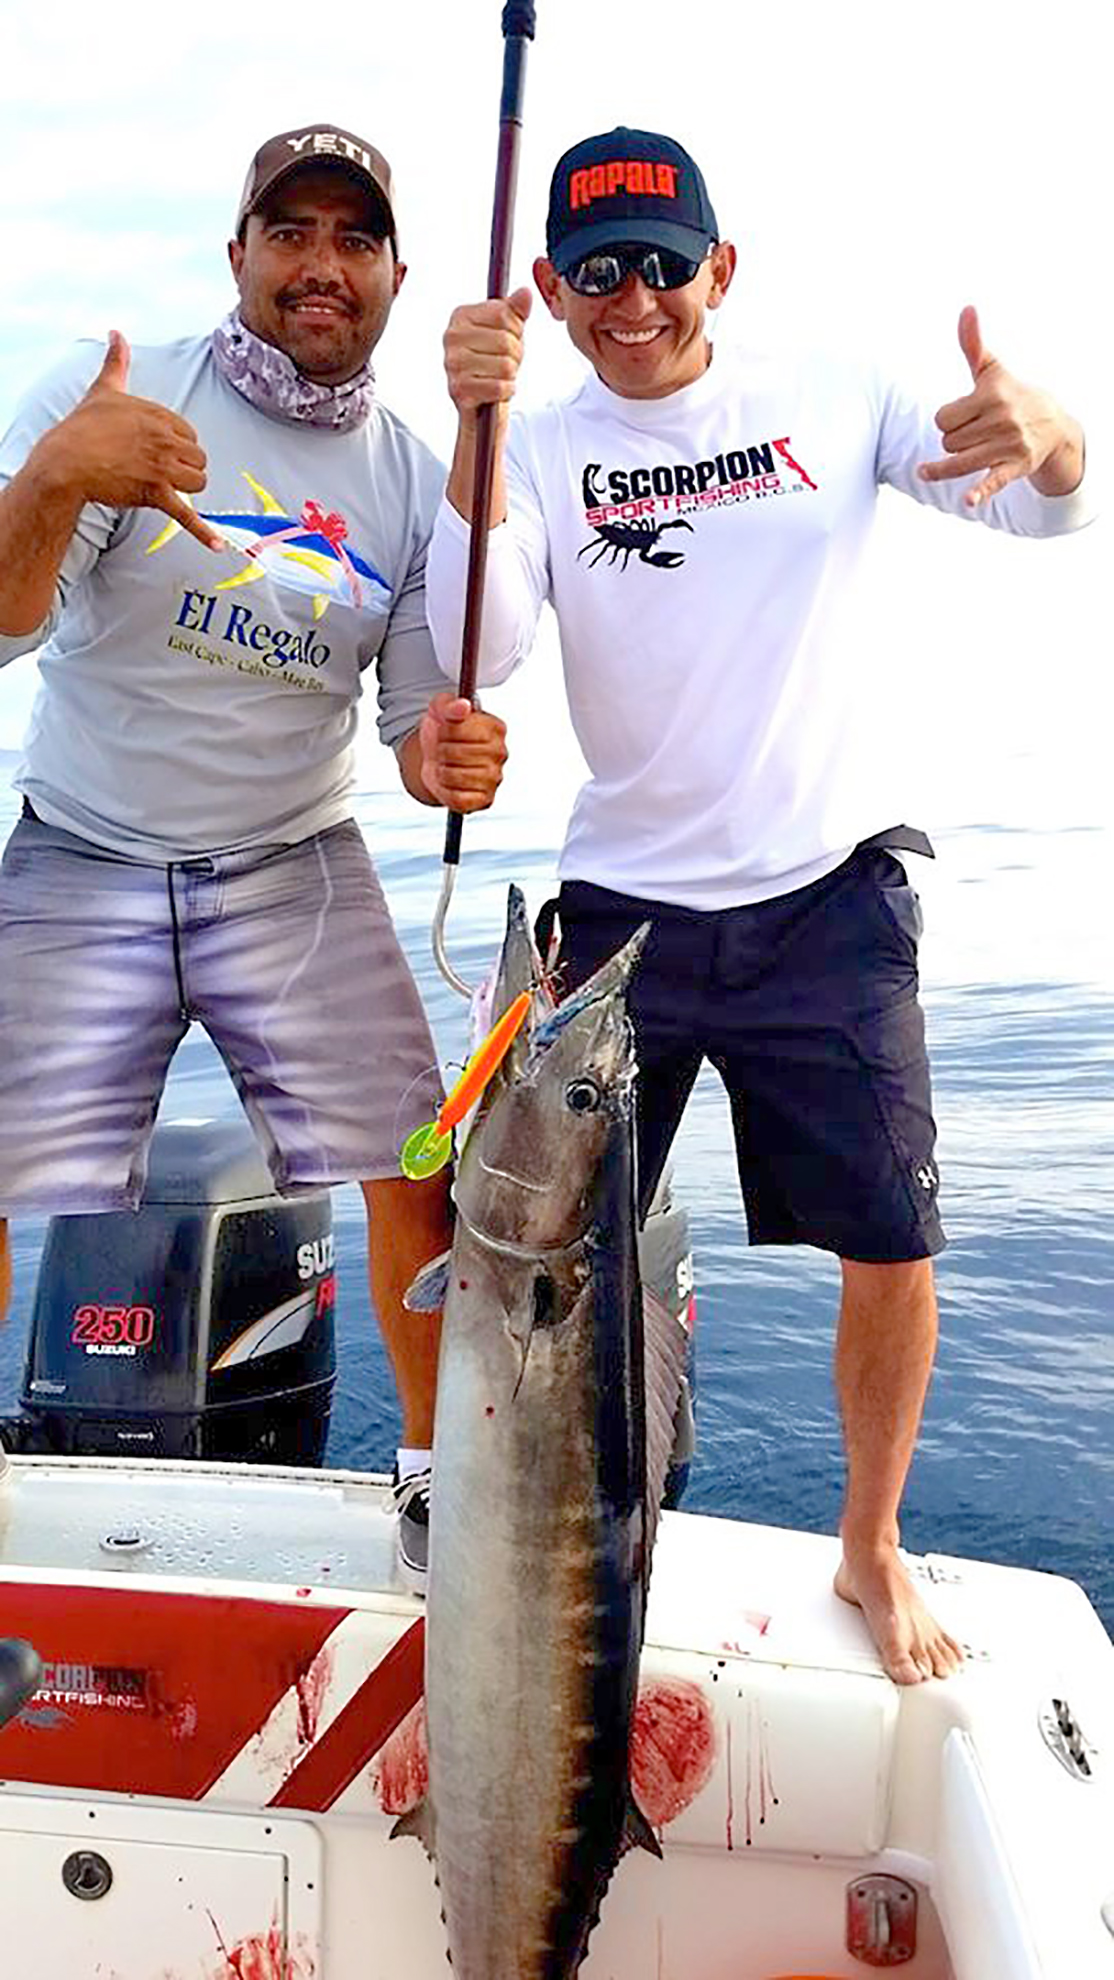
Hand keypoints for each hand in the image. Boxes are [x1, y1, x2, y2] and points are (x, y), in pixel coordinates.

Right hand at [42, 332, 222, 548]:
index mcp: (159, 415)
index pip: (190, 435)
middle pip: (199, 458)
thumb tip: (116, 332)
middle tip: (160, 470)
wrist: (66, 461)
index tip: (158, 450)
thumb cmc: (83, 427)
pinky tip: (217, 545)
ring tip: (166, 488)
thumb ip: (117, 362)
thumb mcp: (104, 389)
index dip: (178, 446)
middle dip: (185, 467)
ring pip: (198, 482)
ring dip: (187, 487)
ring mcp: (162, 467)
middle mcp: (165, 439)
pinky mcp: (155, 493)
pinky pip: (186, 514)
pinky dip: (202, 532)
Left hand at [418, 692, 507, 810]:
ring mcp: (495, 778)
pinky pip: (458, 799)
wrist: (437, 757)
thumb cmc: (443, 731)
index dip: (442, 730)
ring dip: (440, 771)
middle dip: (439, 752)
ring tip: (444, 765)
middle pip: (455, 754)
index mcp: (495, 728)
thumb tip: (463, 706)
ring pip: (455, 777)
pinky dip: (446, 792)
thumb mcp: (440, 710)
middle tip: (441, 749)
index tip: (442, 729)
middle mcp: (500, 753)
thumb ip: (448, 705)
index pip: (459, 729)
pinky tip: (448, 782)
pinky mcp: (486, 799)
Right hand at [443, 289, 531, 419]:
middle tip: (505, 363)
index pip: (503, 313)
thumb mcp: (508, 332)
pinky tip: (496, 391)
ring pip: (505, 365)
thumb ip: (516, 311)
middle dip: (515, 355)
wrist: (481, 406)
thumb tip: (525, 293)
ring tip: (499, 377)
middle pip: (505, 340)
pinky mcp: (459, 390)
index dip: (515, 329)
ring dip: (510, 375)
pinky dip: (506, 391)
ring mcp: (452, 364)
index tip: (508, 340)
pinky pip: (499, 386)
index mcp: (460, 316)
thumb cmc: (494, 363)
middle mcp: (451, 337)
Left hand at [919, 306, 1082, 507]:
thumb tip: (967, 309)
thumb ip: (973, 344)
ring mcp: (1008, 445)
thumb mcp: (992, 370)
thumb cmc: (1012, 395)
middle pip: (949, 442)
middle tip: (969, 436)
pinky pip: (991, 481)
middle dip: (952, 441)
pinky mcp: (1014, 468)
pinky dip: (980, 491)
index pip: (943, 418)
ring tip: (926, 472)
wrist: (1052, 425)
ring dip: (944, 468)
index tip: (961, 418)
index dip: (946, 420)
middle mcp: (1001, 420)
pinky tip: (968, 500)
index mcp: (992, 395)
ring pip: (958, 461)